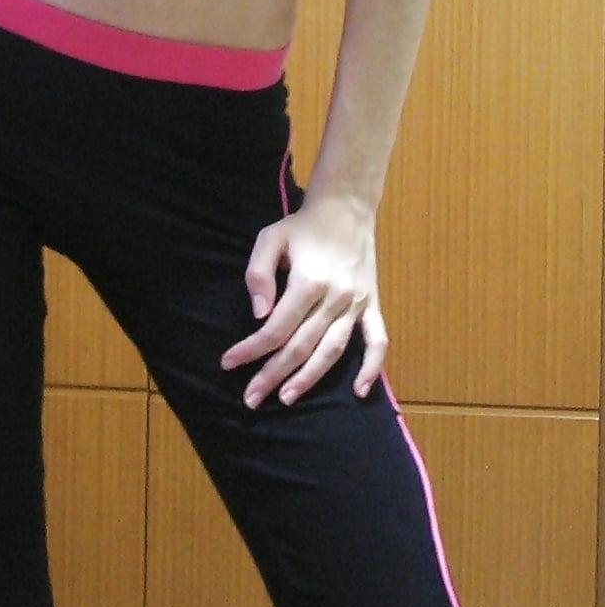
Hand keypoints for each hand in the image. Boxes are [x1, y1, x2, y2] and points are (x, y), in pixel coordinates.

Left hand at [219, 195, 388, 406]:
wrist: (346, 207)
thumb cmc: (303, 225)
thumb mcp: (270, 238)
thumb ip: (259, 274)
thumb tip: (259, 315)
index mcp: (309, 281)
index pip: (276, 328)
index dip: (251, 349)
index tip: (229, 363)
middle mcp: (336, 297)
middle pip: (301, 347)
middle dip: (273, 374)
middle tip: (251, 398)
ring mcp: (357, 304)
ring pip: (333, 351)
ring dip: (309, 379)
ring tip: (286, 398)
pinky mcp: (373, 305)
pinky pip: (377, 341)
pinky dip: (372, 368)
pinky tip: (360, 391)